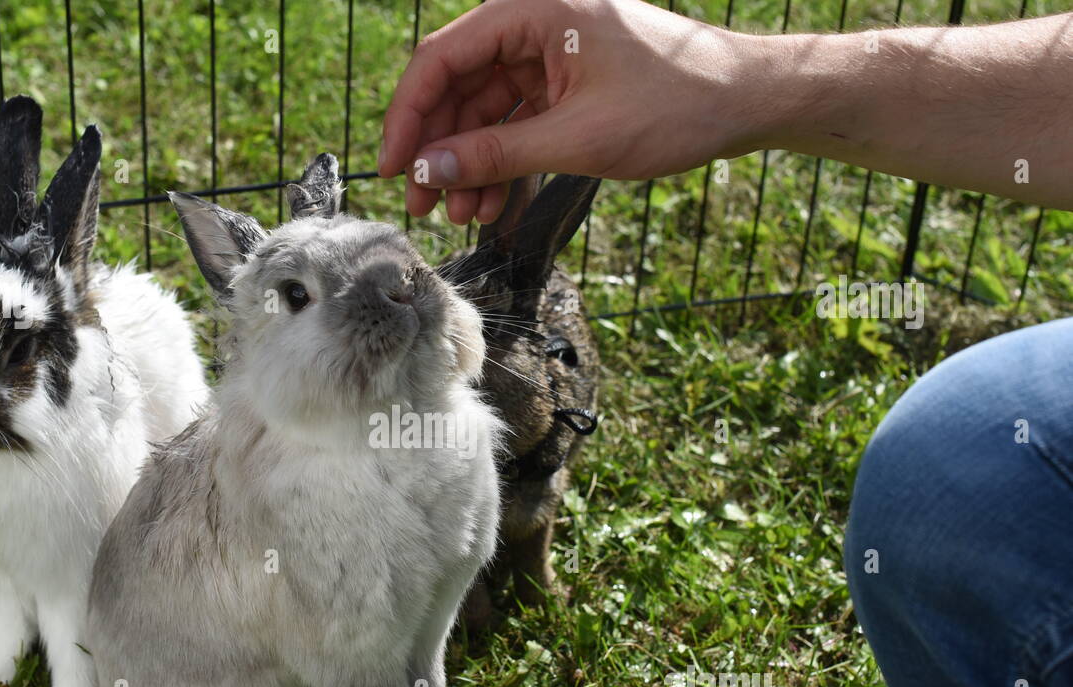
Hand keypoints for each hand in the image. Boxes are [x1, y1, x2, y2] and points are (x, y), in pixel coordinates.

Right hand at [378, 0, 764, 223]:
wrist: (743, 103)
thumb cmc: (675, 104)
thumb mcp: (577, 138)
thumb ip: (496, 154)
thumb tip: (427, 171)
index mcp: (534, 8)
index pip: (442, 58)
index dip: (409, 116)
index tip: (391, 167)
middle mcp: (534, 22)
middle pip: (457, 87)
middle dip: (438, 150)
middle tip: (422, 205)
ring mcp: (548, 53)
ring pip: (483, 112)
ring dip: (469, 166)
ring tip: (464, 217)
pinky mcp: (563, 83)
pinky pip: (514, 124)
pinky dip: (501, 164)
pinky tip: (492, 205)